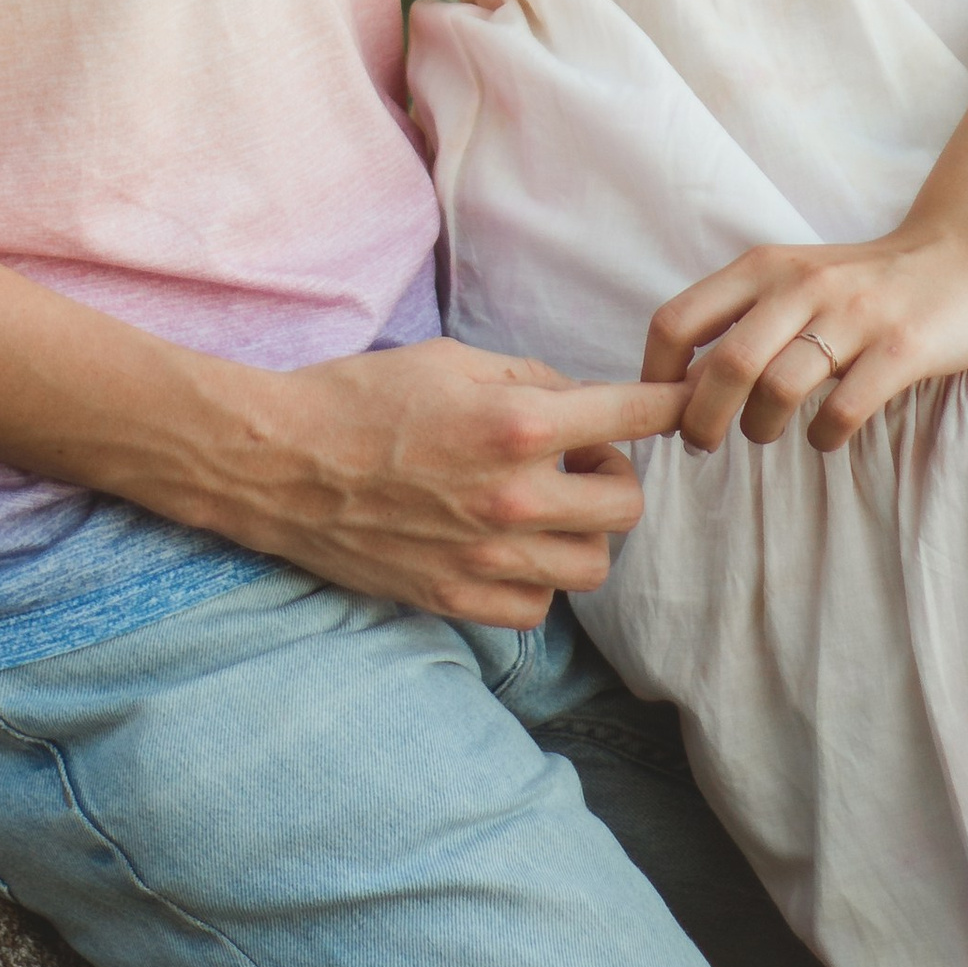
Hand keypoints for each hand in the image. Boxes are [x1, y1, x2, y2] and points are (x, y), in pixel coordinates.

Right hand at [205, 337, 689, 626]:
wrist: (280, 462)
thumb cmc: (361, 396)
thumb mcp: (453, 360)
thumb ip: (530, 379)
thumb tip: (584, 402)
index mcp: (518, 424)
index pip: (634, 417)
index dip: (671, 405)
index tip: (687, 404)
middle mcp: (514, 497)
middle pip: (627, 505)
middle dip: (615, 477)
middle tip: (582, 460)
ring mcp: (486, 556)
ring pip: (592, 566)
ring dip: (582, 533)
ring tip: (547, 508)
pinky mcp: (455, 597)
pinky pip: (538, 606)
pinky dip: (539, 579)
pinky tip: (512, 547)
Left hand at [643, 230, 967, 458]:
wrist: (964, 257)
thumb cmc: (861, 283)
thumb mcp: (794, 282)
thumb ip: (741, 320)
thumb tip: (679, 386)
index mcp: (765, 266)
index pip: (678, 319)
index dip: (656, 375)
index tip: (663, 410)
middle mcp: (803, 284)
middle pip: (726, 366)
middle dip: (701, 420)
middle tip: (702, 445)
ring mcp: (855, 316)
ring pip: (779, 390)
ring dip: (761, 428)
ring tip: (767, 433)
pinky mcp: (902, 348)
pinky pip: (844, 409)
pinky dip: (825, 435)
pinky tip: (827, 435)